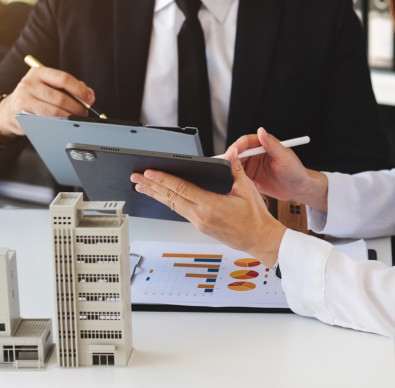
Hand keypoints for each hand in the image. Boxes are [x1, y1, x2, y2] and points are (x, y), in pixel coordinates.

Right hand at [0, 67, 94, 135]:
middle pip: (61, 97)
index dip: (80, 90)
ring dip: (69, 117)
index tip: (90, 98)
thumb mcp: (48, 86)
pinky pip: (46, 120)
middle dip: (77, 107)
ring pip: (54, 111)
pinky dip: (58, 123)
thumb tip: (88, 93)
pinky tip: (63, 124)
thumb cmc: (35, 97)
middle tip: (84, 113)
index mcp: (39, 72)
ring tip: (76, 119)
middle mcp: (30, 82)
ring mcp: (24, 97)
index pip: (64, 78)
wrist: (10, 110)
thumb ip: (69, 88)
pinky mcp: (21, 112)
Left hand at [130, 148, 286, 266]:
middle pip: (170, 198)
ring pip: (172, 206)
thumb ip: (235, 169)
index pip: (180, 189)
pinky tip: (161, 197)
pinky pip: (180, 211)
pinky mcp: (200, 226)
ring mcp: (198, 223)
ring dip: (156, 195)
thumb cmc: (254, 218)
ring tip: (141, 187)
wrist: (258, 239)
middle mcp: (200, 216)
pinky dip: (168, 202)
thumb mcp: (247, 189)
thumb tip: (230, 154)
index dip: (163, 179)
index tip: (149, 172)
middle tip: (136, 178)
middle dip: (150, 186)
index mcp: (210, 205)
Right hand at [228, 128, 327, 211]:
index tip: (230, 153)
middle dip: (231, 161)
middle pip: (237, 154)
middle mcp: (255, 155)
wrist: (298, 189)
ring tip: (244, 179)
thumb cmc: (295, 171)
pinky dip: (244, 183)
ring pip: (236, 167)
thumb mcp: (284, 157)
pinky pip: (241, 179)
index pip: (245, 142)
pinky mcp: (251, 178)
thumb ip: (272, 144)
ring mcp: (252, 167)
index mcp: (263, 145)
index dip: (236, 147)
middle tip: (228, 169)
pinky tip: (255, 186)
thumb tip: (261, 131)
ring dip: (237, 173)